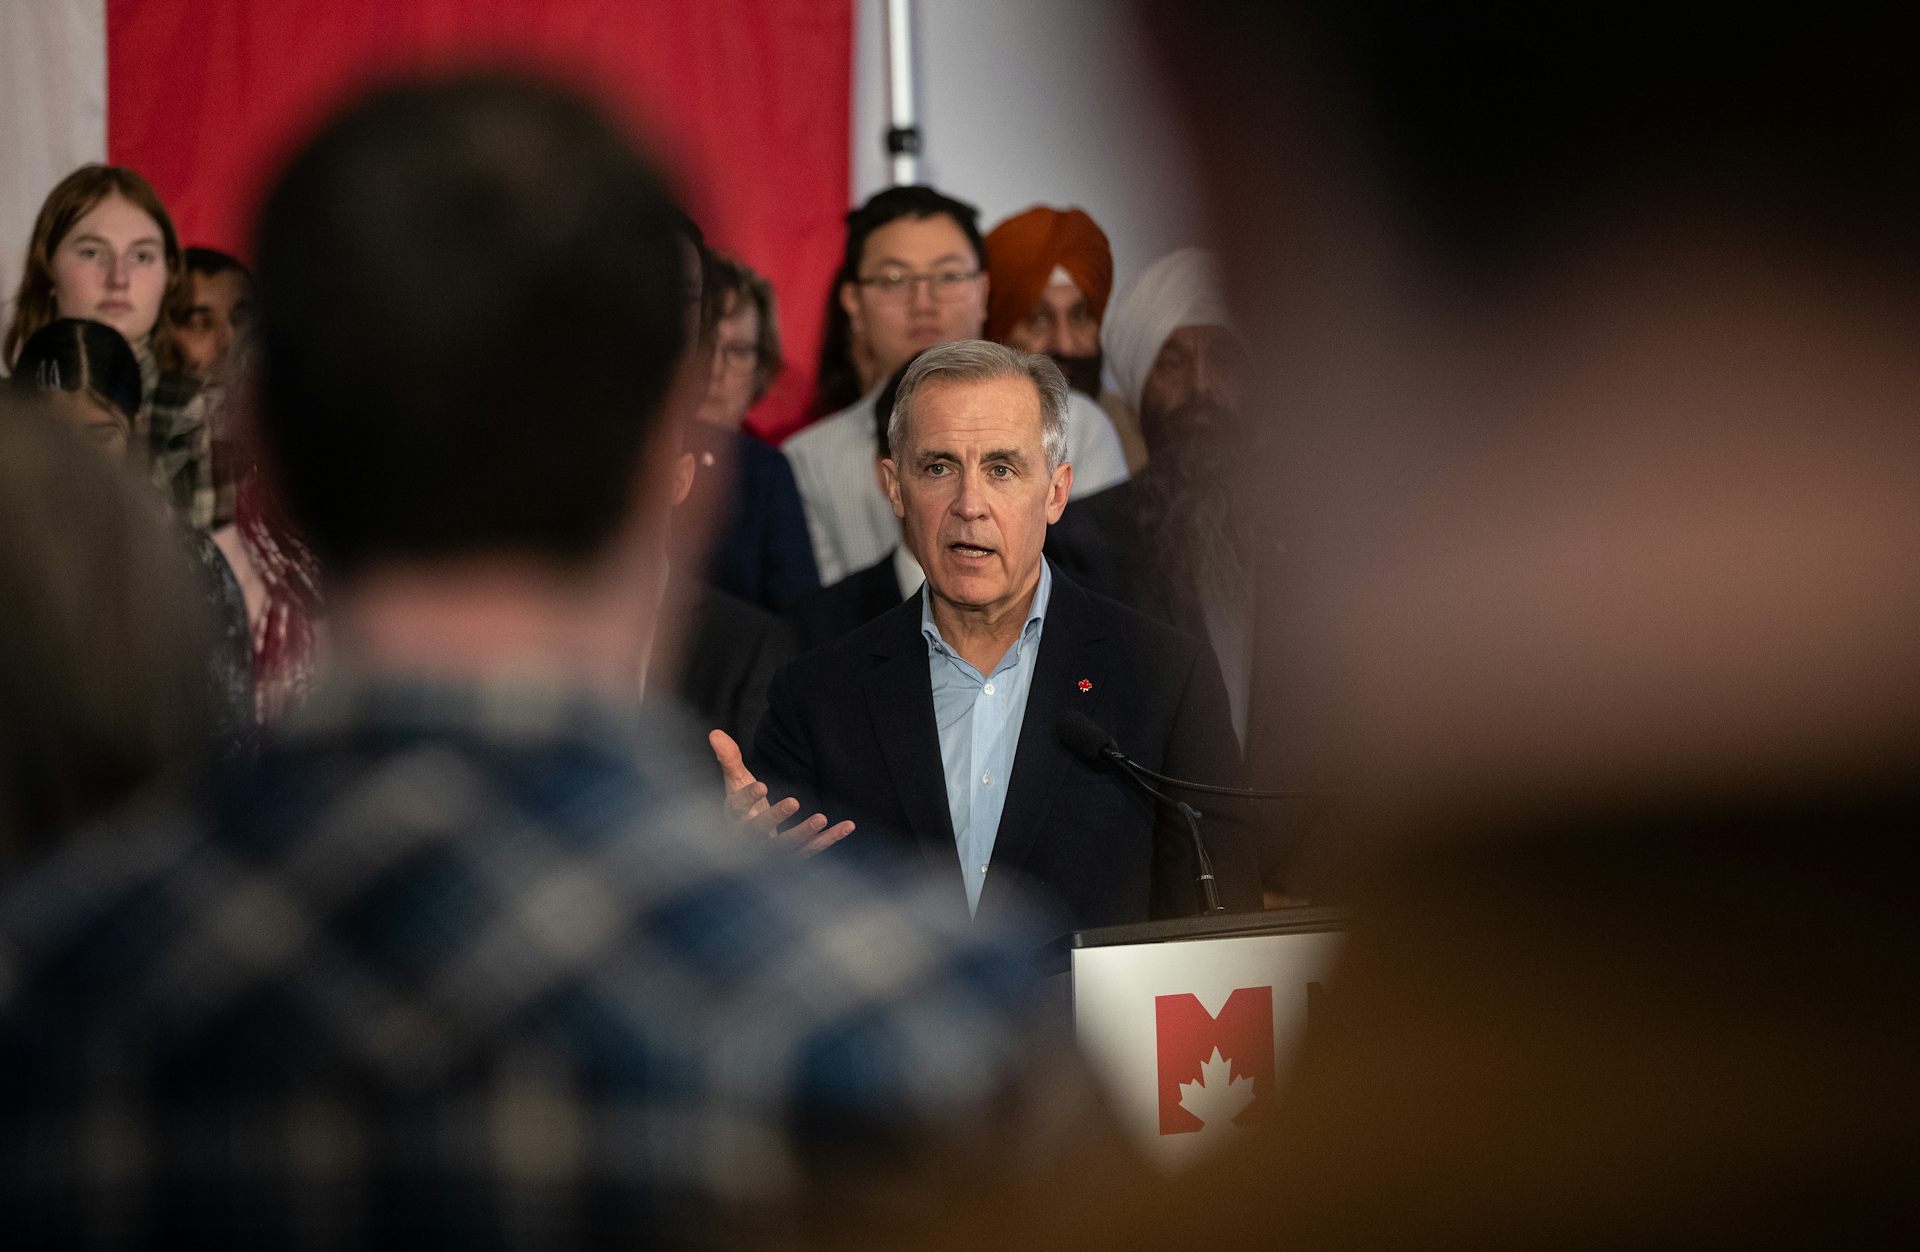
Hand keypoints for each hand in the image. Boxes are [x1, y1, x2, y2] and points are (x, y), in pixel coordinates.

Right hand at [708, 729, 854, 855]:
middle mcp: (750, 838)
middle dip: (776, 817)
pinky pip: (812, 850)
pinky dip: (829, 839)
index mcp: (734, 818)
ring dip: (804, 834)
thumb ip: (729, 759)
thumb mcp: (736, 781)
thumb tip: (715, 733)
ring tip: (821, 817)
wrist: (752, 841)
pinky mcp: (793, 856)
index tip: (761, 785)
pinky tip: (847, 826)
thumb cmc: (744, 805)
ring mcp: (772, 851)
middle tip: (793, 801)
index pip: (737, 809)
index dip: (748, 798)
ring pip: (787, 846)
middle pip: (759, 831)